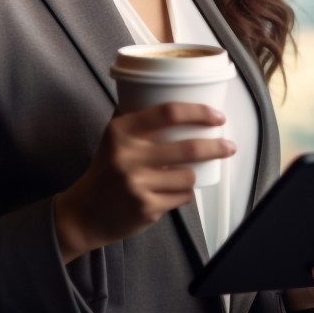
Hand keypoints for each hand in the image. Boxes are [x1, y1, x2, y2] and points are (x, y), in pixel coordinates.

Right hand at [52, 102, 235, 261]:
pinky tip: (173, 192)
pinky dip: (184, 193)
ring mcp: (137, 184)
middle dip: (216, 146)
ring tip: (187, 174)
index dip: (199, 112)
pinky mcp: (146, 207)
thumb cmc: (106, 171)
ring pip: (189, 175)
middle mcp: (127, 155)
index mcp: (120, 131)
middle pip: (188, 147)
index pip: (168, 112)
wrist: (84, 213)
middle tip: (229, 146)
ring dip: (194, 175)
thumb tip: (176, 98)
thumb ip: (137, 118)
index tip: (217, 117)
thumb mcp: (113, 138)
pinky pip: (182, 197)